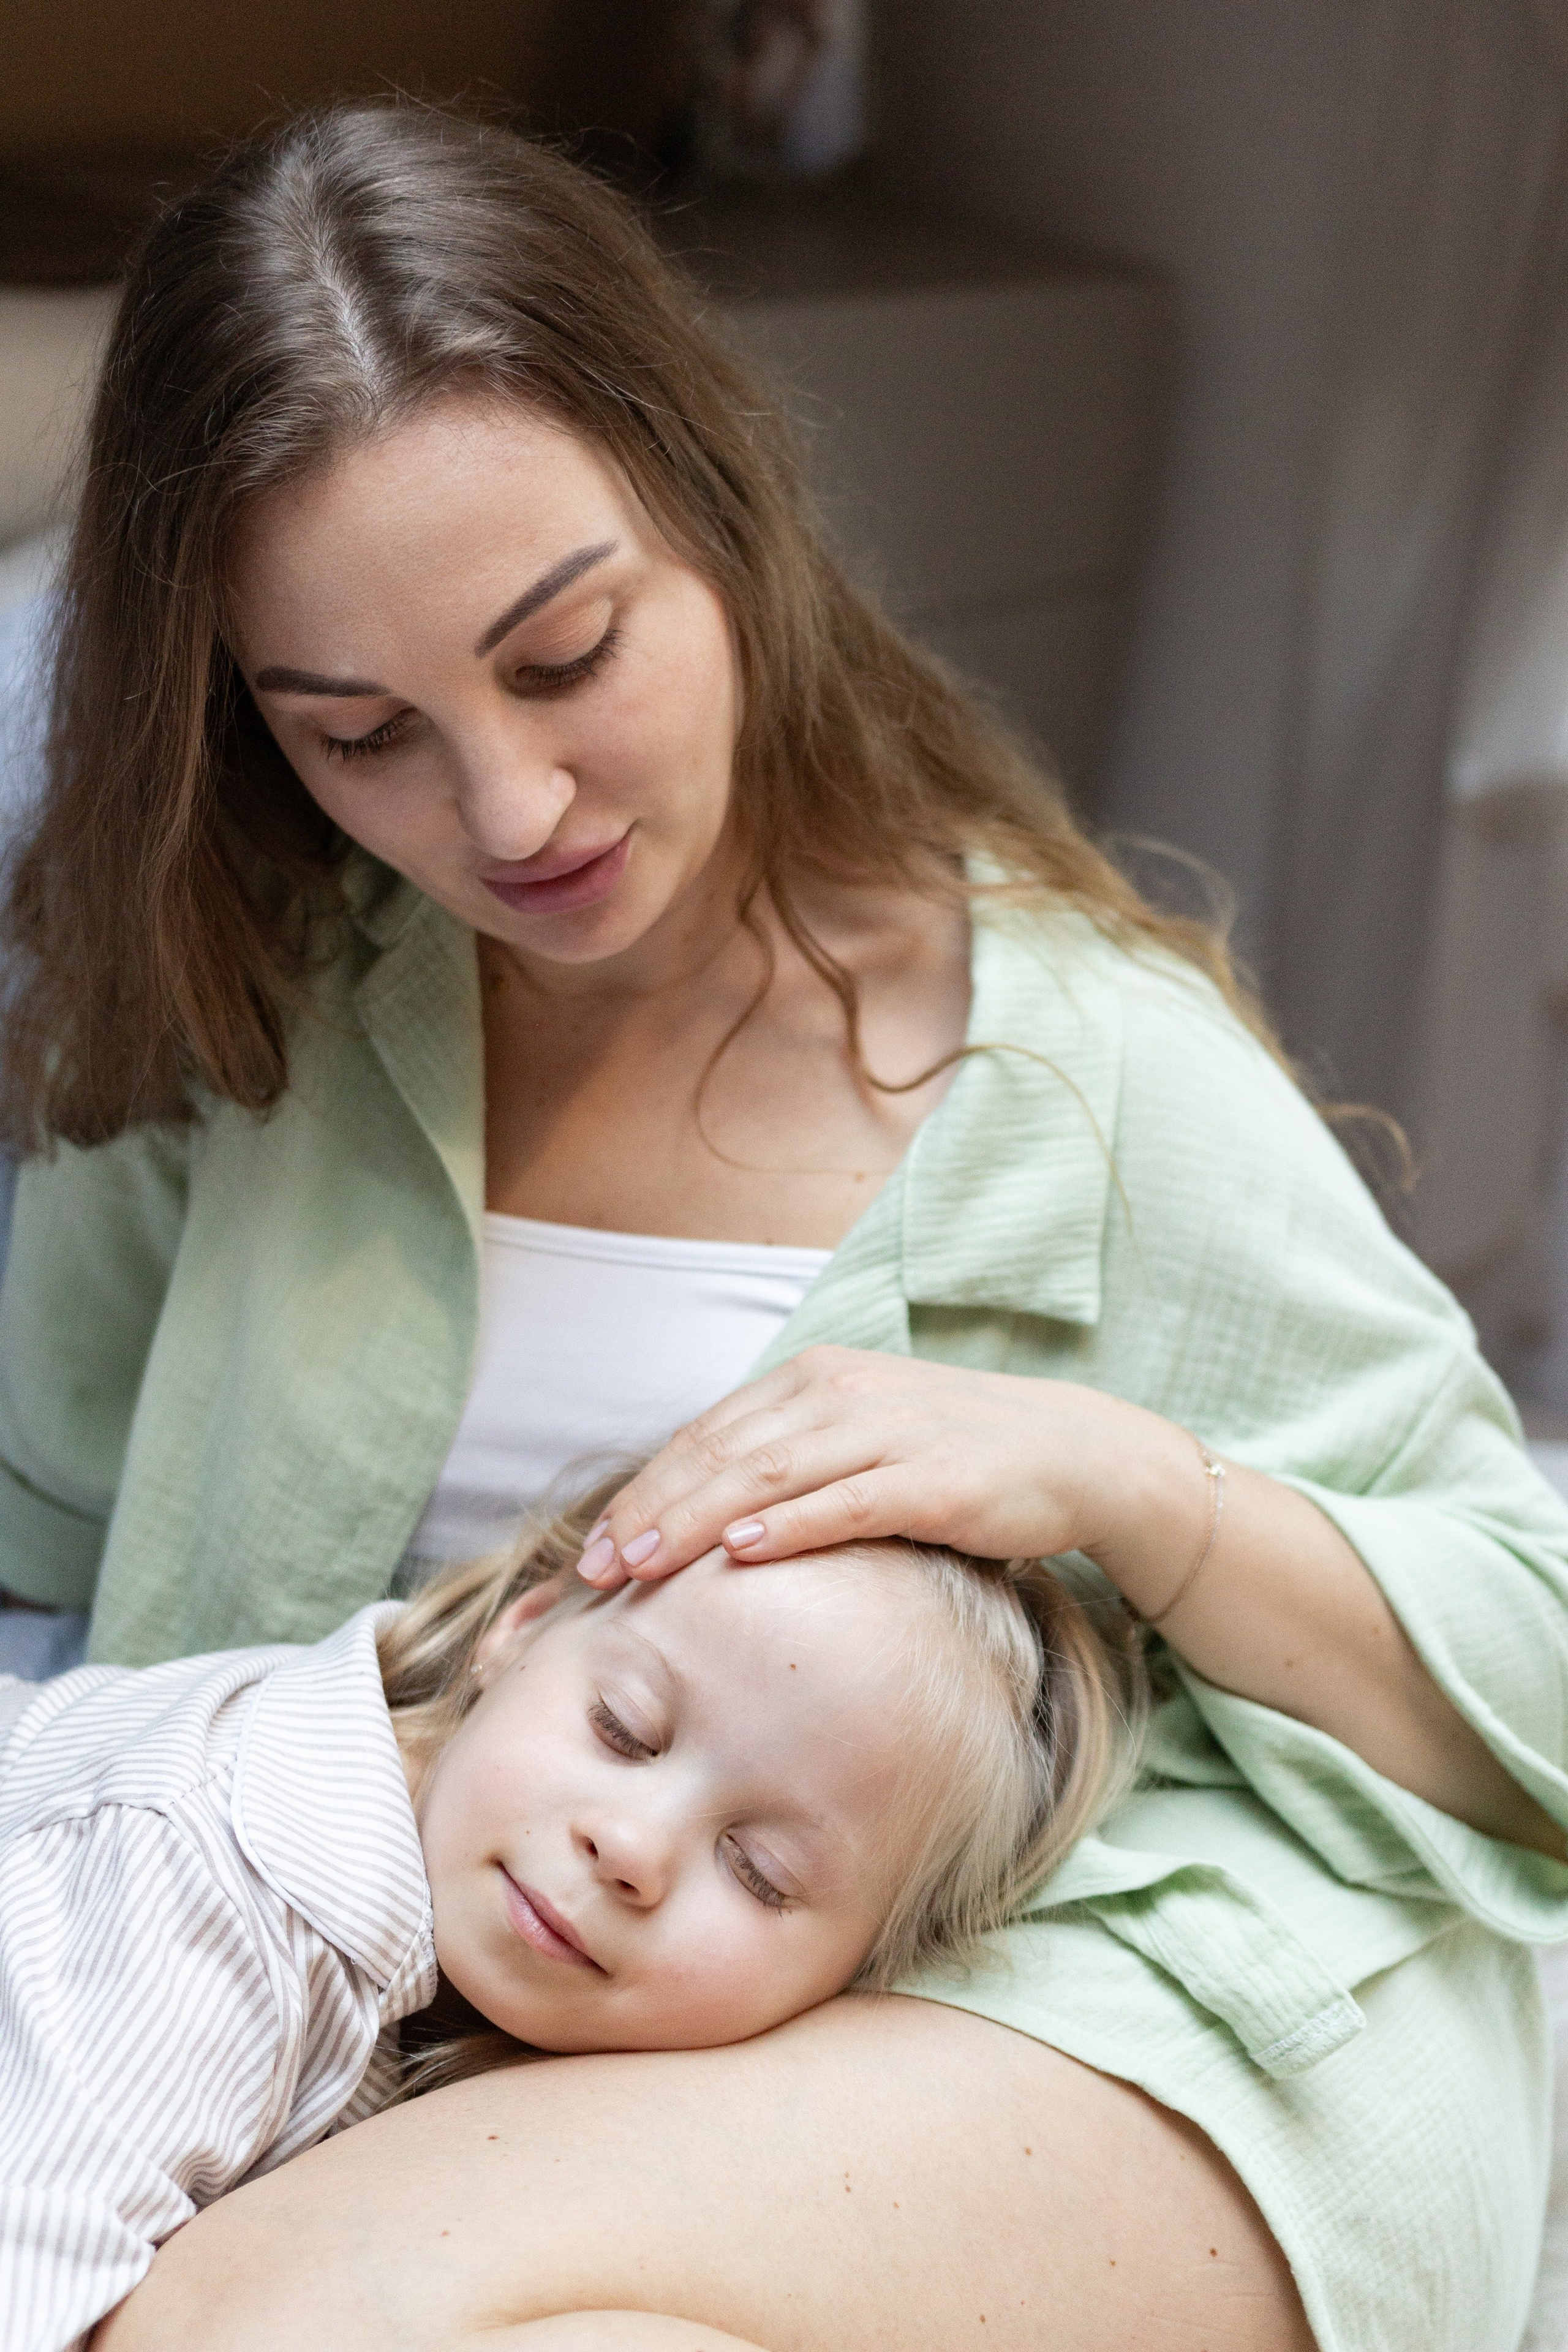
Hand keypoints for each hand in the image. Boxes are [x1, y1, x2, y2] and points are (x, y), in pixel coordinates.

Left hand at [573, 1346, 1198, 1592]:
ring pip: (769, 1474)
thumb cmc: (954, 1457)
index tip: (592, 1549)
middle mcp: (840, 1394)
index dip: (644, 1490)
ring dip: (697, 1520)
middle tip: (596, 1568)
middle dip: (651, 1511)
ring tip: (642, 1563)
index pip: (707, 1436)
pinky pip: (848, 1502)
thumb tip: (705, 1521)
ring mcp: (887, 1432)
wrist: (1072, 1450)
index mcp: (813, 1381)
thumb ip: (787, 1465)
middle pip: (722, 1454)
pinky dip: (792, 1524)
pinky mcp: (933, 1479)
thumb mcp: (858, 1443)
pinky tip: (745, 1550)